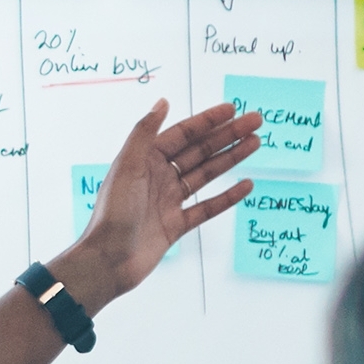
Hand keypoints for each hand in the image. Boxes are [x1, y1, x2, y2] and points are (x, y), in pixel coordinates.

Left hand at [62, 99, 263, 301]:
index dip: (208, 121)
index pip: (183, 134)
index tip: (233, 109)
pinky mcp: (176, 225)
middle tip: (255, 122)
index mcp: (145, 160)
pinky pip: (208, 207)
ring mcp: (169, 201)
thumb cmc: (112, 213)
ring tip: (255, 144)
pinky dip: (227, 196)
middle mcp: (158, 177)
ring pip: (206, 175)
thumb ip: (145, 133)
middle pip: (199, 150)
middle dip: (227, 135)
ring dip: (231, 158)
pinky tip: (246, 185)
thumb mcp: (127, 167)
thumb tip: (163, 101)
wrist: (108, 261)